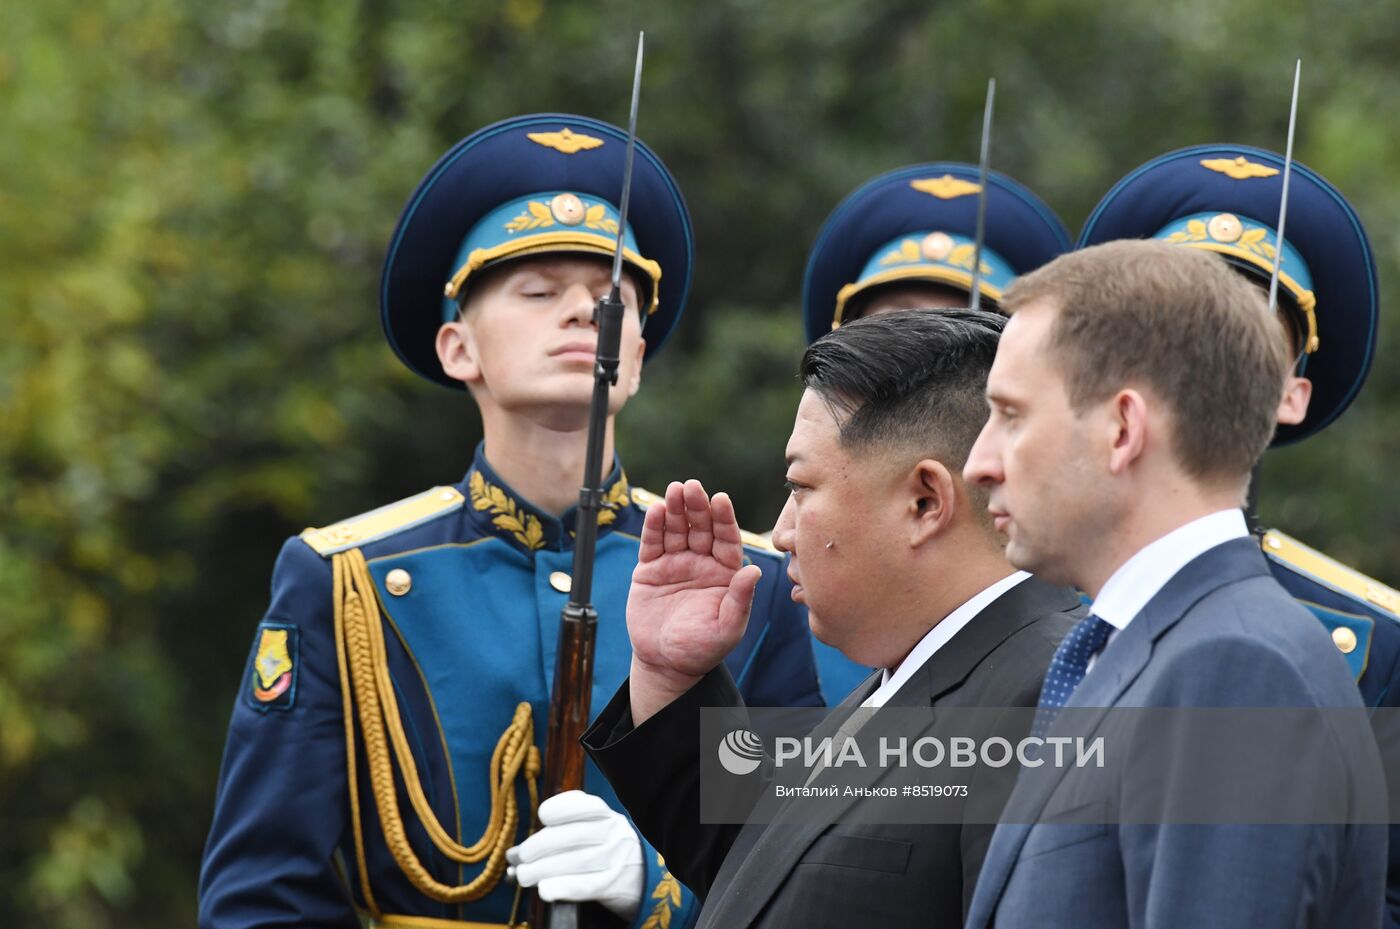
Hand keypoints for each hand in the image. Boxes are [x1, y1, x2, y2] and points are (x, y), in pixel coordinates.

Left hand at [506, 791, 643, 920]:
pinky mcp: (614, 886)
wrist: (645, 876)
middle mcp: (614, 834)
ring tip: (523, 876)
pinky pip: (586, 886)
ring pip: (575, 862)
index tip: (542, 815)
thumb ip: (561, 832)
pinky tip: (544, 890)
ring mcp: (616, 860)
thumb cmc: (607, 849)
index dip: (561, 808)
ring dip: (542, 869)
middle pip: (573, 835)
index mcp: (607, 816)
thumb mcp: (596, 829)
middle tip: (519, 856)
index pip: (586, 805)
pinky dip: (563, 887)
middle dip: (540, 845)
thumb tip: (514, 852)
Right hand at [627, 480, 759, 721]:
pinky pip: (653, 544)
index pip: (727, 539)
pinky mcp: (650, 570)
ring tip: (674, 490)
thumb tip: (756, 570)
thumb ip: (741, 599)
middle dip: (697, 506)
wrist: (666, 664)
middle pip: (701, 527)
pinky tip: (657, 510)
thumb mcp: (727, 629)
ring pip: (677, 530)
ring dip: (676, 509)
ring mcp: (675, 564)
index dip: (724, 519)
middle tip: (693, 486)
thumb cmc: (703, 648)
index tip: (721, 499)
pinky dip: (654, 527)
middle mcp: (702, 563)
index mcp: (725, 573)